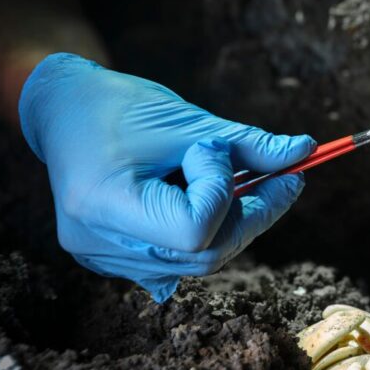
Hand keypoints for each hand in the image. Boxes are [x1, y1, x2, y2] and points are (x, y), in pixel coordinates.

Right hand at [18, 53, 314, 301]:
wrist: (65, 109)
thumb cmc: (121, 106)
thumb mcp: (189, 120)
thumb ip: (248, 145)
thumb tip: (305, 152)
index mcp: (103, 203)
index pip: (193, 229)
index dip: (222, 194)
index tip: (217, 152)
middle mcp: (96, 242)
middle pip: (201, 255)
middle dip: (250, 218)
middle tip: (284, 180)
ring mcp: (99, 257)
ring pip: (195, 264)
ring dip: (232, 226)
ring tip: (244, 185)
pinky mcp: (109, 259)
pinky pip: (175, 264)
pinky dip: (206, 236)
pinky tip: (212, 204)